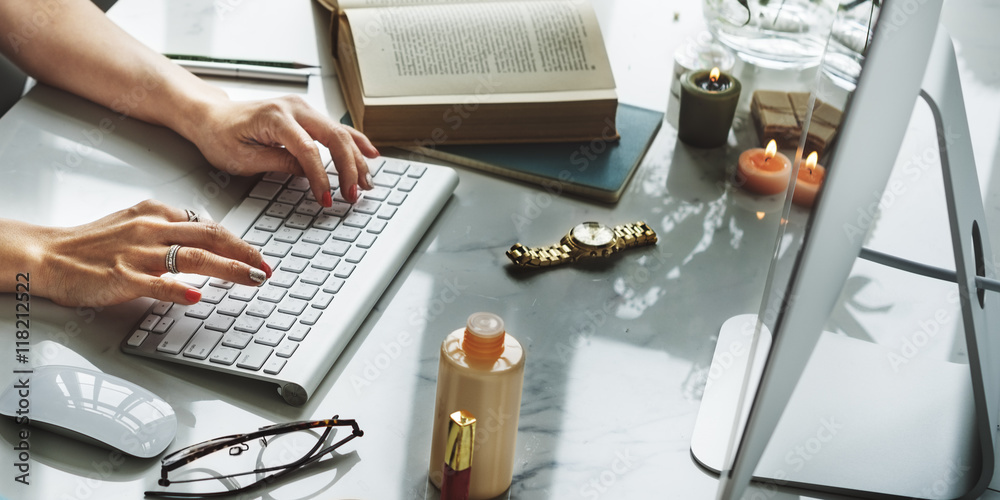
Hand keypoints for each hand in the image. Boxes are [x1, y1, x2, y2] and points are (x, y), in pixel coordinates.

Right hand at [32, 200, 271, 306]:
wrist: (49, 254)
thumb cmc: (92, 243)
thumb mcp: (137, 222)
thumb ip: (171, 228)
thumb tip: (206, 235)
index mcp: (157, 214)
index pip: (210, 225)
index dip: (239, 242)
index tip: (259, 256)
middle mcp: (152, 230)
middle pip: (210, 237)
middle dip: (244, 253)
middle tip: (267, 269)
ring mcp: (138, 254)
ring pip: (193, 257)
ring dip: (228, 269)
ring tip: (251, 279)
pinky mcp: (121, 277)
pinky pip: (155, 283)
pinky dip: (178, 289)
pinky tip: (198, 296)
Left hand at [190, 94, 378, 204]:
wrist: (211, 116)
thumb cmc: (221, 135)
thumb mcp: (244, 158)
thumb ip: (280, 163)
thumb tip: (310, 174)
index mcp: (275, 117)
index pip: (308, 150)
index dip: (321, 177)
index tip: (327, 199)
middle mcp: (293, 107)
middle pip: (334, 137)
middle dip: (349, 168)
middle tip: (354, 194)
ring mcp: (302, 108)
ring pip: (340, 132)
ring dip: (356, 158)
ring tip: (367, 182)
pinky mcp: (306, 114)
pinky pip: (336, 128)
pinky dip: (355, 142)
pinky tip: (370, 154)